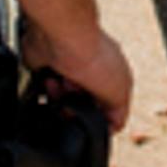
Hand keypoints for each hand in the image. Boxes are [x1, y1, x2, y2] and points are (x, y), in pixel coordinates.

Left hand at [20, 17, 133, 132]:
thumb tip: (110, 128)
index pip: (106, 109)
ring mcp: (69, 71)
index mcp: (113, 77)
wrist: (63, 37)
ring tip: (64, 83)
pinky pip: (46, 93)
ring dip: (61, 99)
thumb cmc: (95, 57)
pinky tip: (52, 79)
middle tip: (76, 97)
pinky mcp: (49, 69)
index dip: (98, 118)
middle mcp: (91, 74)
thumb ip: (118, 114)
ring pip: (62, 103)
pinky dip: (47, 90)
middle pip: (82, 108)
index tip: (91, 116)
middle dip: (77, 108)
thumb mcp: (120, 92)